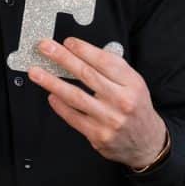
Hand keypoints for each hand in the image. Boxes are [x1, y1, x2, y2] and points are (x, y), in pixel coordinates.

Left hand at [27, 37, 167, 169]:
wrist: (148, 143)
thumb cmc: (136, 108)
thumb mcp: (134, 84)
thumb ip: (113, 69)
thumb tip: (82, 52)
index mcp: (132, 84)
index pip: (105, 61)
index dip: (84, 49)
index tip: (67, 42)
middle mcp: (122, 101)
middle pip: (87, 75)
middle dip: (63, 58)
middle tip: (46, 48)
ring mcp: (110, 119)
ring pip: (75, 96)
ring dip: (52, 82)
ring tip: (36, 72)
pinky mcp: (98, 135)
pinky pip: (73, 117)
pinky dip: (60, 105)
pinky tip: (51, 96)